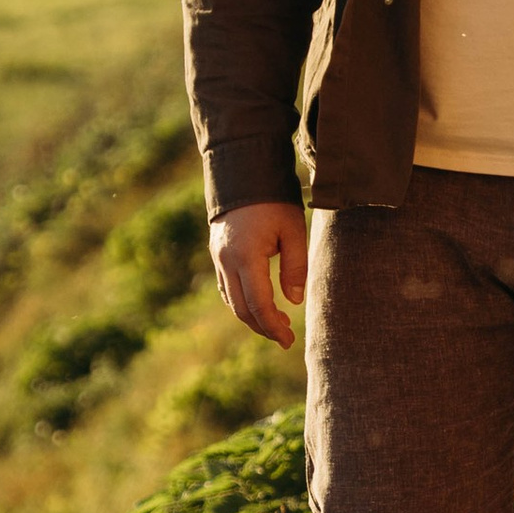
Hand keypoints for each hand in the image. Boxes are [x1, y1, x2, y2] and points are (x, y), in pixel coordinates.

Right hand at [209, 200, 306, 345]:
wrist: (243, 172)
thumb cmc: (275, 200)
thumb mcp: (294, 230)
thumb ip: (296, 266)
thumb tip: (294, 302)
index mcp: (246, 256)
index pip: (258, 304)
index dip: (273, 326)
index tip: (288, 340)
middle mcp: (226, 260)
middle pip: (241, 309)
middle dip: (263, 327)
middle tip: (286, 338)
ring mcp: (218, 257)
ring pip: (231, 300)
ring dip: (252, 317)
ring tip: (278, 323)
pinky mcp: (217, 253)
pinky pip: (226, 288)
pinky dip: (242, 302)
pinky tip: (260, 304)